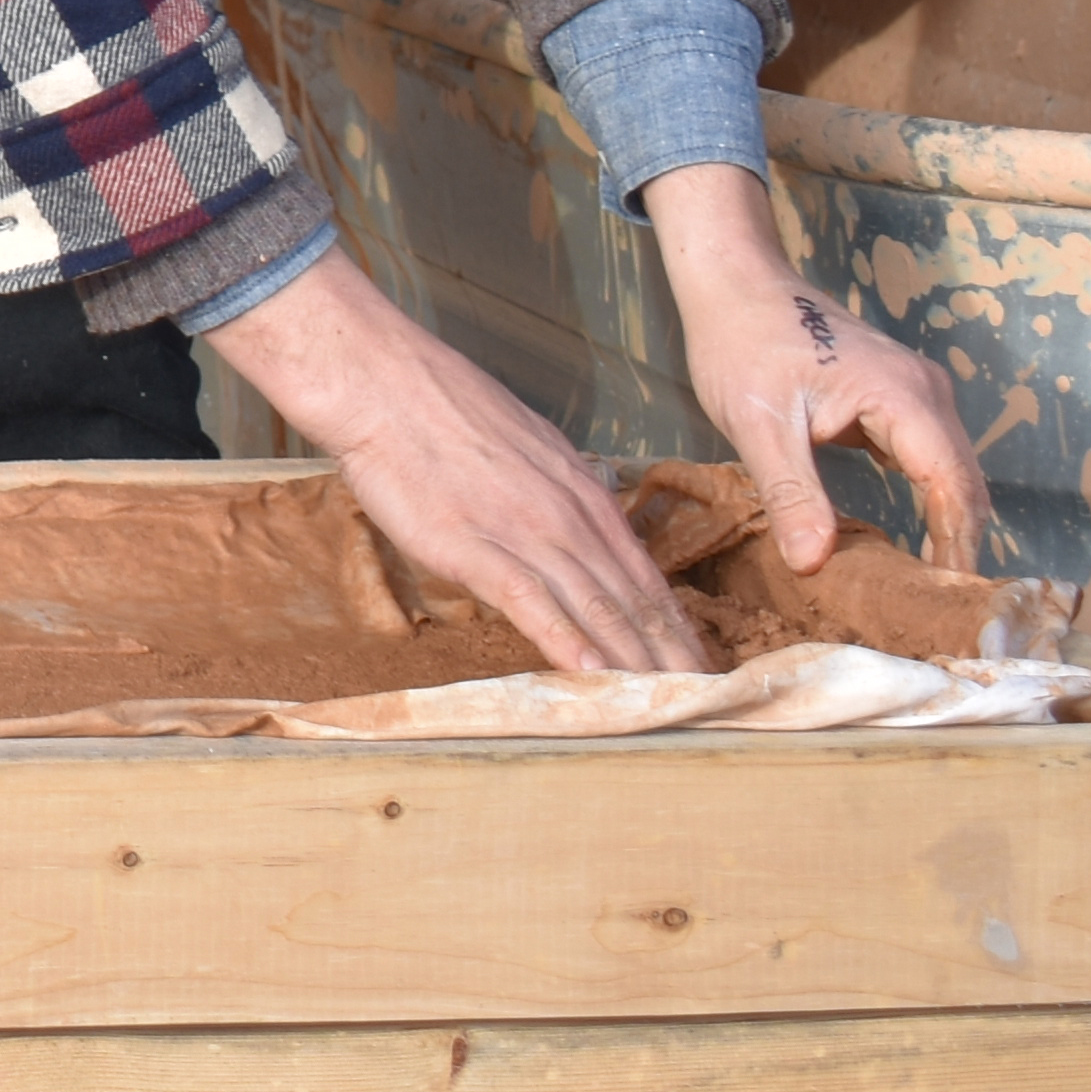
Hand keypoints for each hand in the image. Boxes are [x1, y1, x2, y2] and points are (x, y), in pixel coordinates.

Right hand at [204, 259, 703, 673]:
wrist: (383, 384)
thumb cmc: (444, 410)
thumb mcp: (528, 447)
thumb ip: (558, 494)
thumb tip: (574, 524)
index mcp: (584, 496)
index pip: (647, 577)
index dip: (677, 629)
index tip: (701, 669)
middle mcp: (569, 519)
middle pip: (635, 603)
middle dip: (674, 660)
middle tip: (706, 705)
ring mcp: (525, 533)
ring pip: (597, 609)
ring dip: (636, 665)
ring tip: (667, 707)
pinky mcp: (474, 547)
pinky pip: (531, 601)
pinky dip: (565, 641)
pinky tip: (591, 674)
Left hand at [645, 166, 992, 576]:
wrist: (732, 282)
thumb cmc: (741, 343)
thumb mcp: (759, 425)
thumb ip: (792, 493)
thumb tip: (815, 564)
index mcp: (905, 397)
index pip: (953, 488)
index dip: (957, 547)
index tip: (949, 602)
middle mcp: (927, 392)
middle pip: (963, 483)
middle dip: (960, 545)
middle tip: (943, 611)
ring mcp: (916, 393)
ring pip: (949, 472)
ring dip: (946, 524)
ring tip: (930, 586)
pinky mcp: (897, 399)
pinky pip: (926, 458)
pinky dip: (926, 499)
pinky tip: (907, 540)